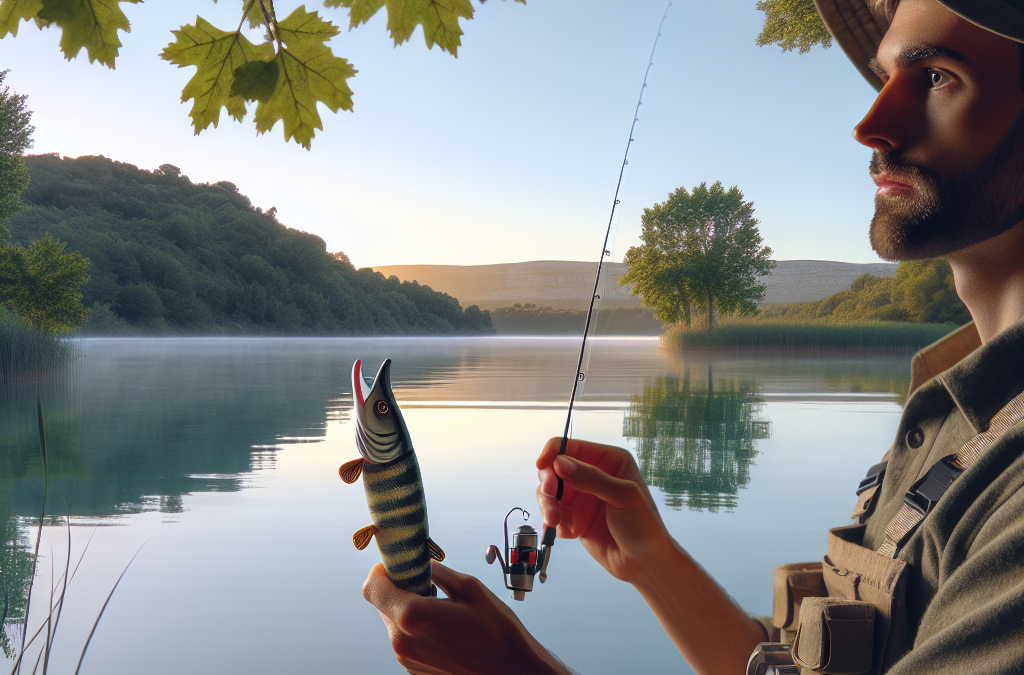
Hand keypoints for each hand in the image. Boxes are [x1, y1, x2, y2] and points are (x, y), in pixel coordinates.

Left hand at [362, 561, 568, 674]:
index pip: (371, 587)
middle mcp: (402, 641)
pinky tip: (444, 628)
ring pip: (393, 621)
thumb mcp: (469, 587)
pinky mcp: (414, 669)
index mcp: (412, 616)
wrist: (511, 671)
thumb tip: (420, 561)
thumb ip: (436, 571)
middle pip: (381, 603)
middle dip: (398, 588)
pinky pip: (405, 639)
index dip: (382, 571)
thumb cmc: (496, 631)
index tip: (399, 566)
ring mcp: (407, 658)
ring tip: (441, 609)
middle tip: (427, 583)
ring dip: (408, 608)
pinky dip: (416, 628)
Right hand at [536, 437, 671, 583]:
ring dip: (548, 505)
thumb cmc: (644, 527)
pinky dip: (553, 521)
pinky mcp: (573, 517)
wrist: (644, 564)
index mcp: (609, 460)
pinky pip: (552, 512)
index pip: (572, 447)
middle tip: (551, 497)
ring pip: (549, 491)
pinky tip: (568, 533)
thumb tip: (560, 463)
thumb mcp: (623, 497)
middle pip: (554, 467)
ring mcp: (582, 496)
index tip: (542, 466)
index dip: (553, 452)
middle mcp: (592, 474)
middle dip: (549, 482)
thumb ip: (592, 478)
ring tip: (555, 521)